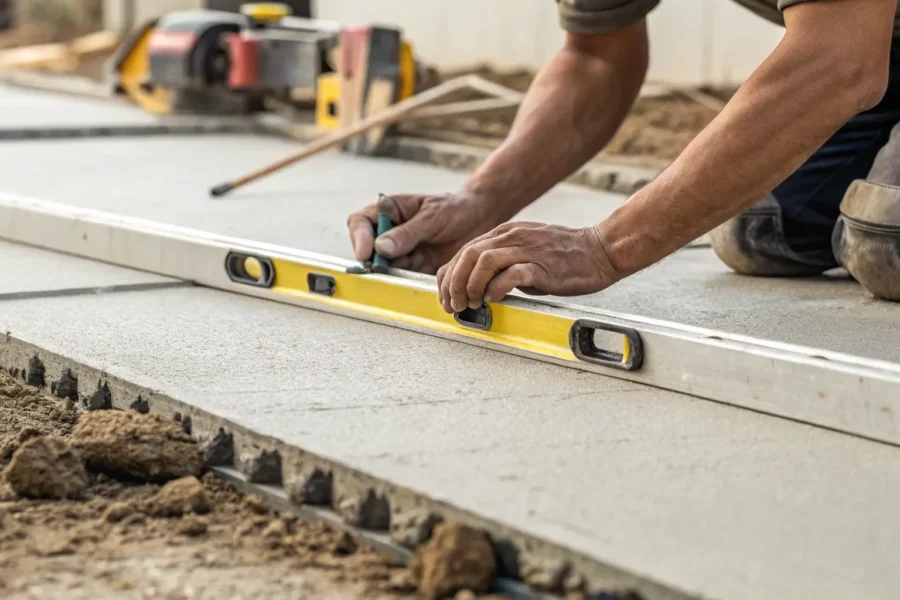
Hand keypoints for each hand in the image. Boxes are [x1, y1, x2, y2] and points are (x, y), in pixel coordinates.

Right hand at [347, 192, 496, 273]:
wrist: (480, 219)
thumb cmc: (456, 208)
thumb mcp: (432, 216)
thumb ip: (407, 232)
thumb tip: (381, 247)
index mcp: (390, 211)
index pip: (361, 222)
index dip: (359, 237)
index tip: (367, 252)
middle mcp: (390, 233)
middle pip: (368, 249)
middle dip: (374, 261)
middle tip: (384, 268)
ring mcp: (401, 252)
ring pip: (385, 267)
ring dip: (393, 273)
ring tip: (411, 270)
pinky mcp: (415, 267)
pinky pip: (405, 278)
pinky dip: (409, 281)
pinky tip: (423, 276)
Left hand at [435, 222, 617, 312]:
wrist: (600, 251)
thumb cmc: (565, 259)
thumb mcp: (525, 256)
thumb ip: (502, 266)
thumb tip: (480, 290)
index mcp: (504, 234)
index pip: (463, 252)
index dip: (448, 277)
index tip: (447, 298)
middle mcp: (511, 237)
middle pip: (467, 255)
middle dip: (454, 283)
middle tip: (455, 306)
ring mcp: (526, 248)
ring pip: (482, 261)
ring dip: (470, 285)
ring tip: (472, 304)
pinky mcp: (541, 264)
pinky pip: (510, 273)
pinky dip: (496, 288)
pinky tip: (494, 299)